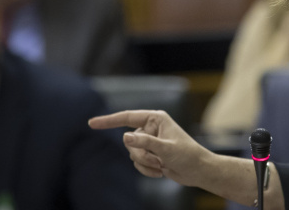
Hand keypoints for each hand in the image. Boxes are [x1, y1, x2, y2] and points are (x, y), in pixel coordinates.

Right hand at [89, 110, 212, 187]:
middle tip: (159, 159)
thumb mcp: (166, 149)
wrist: (197, 170)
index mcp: (156, 119)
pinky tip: (161, 171)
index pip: (127, 117)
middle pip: (129, 142)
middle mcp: (151, 128)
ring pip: (132, 154)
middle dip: (142, 154)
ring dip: (146, 163)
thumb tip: (125, 137)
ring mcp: (150, 141)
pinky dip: (147, 169)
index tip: (91, 123)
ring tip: (162, 164)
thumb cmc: (187, 155)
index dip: (109, 121)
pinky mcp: (150, 153)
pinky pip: (137, 163)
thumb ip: (145, 143)